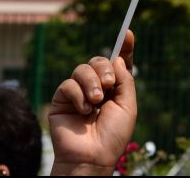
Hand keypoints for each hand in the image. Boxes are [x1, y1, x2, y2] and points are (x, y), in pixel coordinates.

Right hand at [49, 30, 135, 175]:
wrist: (92, 156)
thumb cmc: (112, 136)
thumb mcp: (128, 106)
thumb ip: (125, 80)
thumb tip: (117, 58)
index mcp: (114, 89)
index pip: (118, 63)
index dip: (124, 48)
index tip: (128, 33)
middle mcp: (96, 87)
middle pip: (99, 60)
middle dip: (104, 68)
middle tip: (108, 83)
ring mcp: (78, 92)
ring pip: (82, 69)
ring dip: (91, 82)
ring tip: (96, 101)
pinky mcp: (61, 99)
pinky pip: (68, 84)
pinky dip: (78, 95)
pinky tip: (83, 110)